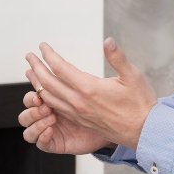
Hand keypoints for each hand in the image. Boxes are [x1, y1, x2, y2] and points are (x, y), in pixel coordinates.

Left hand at [25, 37, 156, 148]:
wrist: (144, 132)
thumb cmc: (140, 103)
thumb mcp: (133, 76)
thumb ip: (117, 57)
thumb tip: (108, 40)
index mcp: (89, 88)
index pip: (61, 68)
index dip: (49, 56)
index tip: (42, 46)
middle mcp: (79, 102)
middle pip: (48, 83)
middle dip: (36, 68)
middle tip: (29, 56)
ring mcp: (78, 113)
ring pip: (49, 97)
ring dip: (37, 83)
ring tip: (30, 72)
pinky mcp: (80, 121)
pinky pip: (57, 108)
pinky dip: (46, 97)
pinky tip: (44, 92)